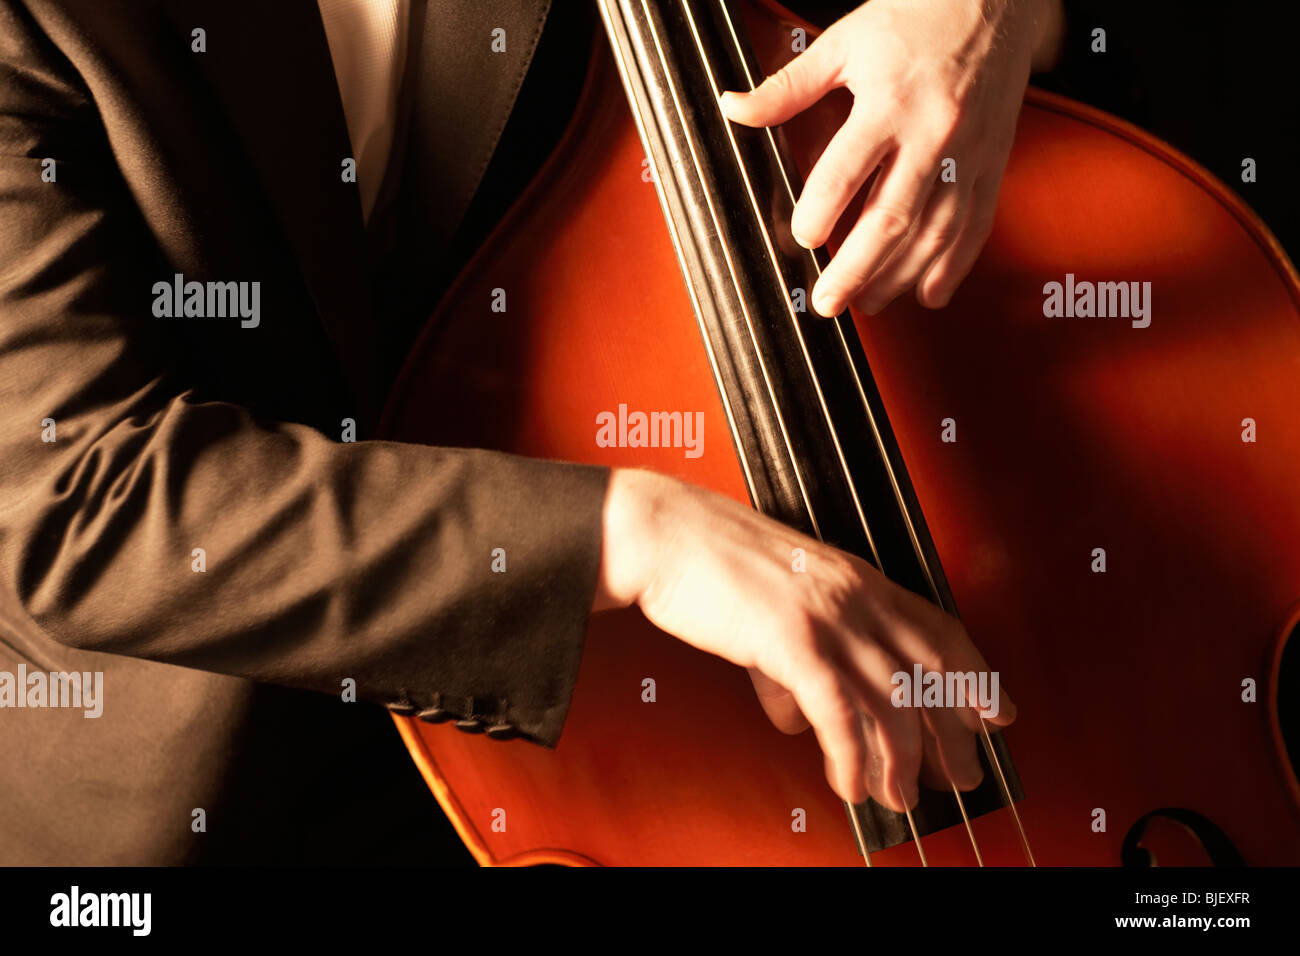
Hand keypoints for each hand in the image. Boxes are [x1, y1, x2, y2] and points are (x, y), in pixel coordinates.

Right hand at [593, 468, 1015, 811]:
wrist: (665, 534)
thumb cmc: (709, 563)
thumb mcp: (770, 609)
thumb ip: (791, 665)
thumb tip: (794, 717)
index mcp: (857, 579)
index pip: (939, 630)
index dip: (977, 674)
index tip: (997, 711)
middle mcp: (856, 596)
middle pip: (932, 672)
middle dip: (956, 733)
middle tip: (964, 775)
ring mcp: (829, 618)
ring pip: (893, 701)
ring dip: (904, 760)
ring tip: (901, 797)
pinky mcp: (793, 641)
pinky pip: (839, 714)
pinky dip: (852, 758)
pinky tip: (850, 785)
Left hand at [719, 0, 1063, 316]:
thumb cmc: (919, 13)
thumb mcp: (845, 41)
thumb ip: (788, 87)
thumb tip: (735, 108)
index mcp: (889, 102)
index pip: (847, 170)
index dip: (820, 210)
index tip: (801, 237)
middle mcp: (933, 133)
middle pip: (892, 217)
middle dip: (857, 268)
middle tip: (829, 303)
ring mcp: (968, 153)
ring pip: (936, 232)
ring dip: (900, 277)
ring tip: (868, 303)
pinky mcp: (994, 162)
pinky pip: (976, 225)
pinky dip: (954, 266)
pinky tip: (929, 293)